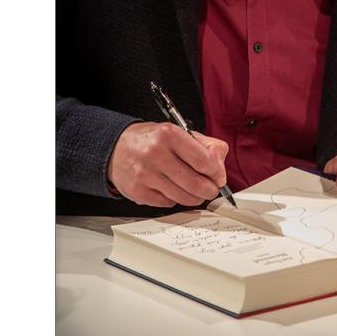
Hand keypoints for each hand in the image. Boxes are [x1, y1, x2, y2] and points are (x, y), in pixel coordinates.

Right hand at [108, 121, 228, 207]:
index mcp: (169, 134)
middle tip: (212, 189)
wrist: (116, 148)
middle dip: (209, 190)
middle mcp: (155, 154)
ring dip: (195, 197)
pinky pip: (168, 203)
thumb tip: (220, 168)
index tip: (219, 177)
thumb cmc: (153, 140)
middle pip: (195, 183)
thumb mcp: (179, 132)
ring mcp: (145, 175)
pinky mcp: (138, 192)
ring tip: (195, 190)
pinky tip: (172, 188)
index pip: (203, 160)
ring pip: (183, 197)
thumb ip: (206, 145)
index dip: (217, 173)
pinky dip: (176, 199)